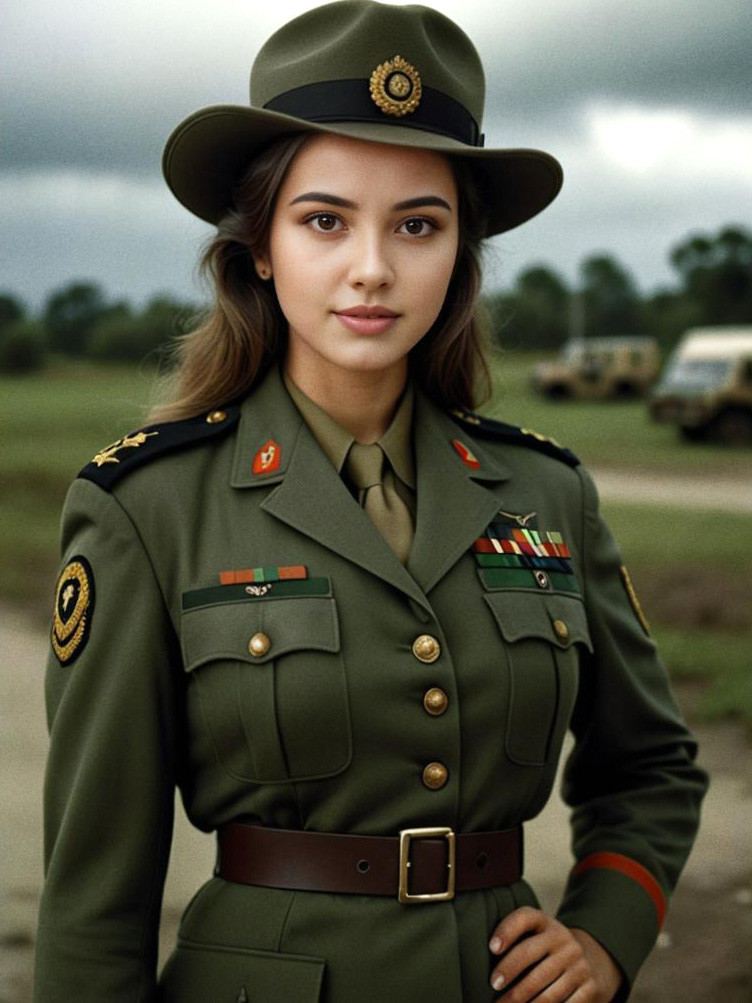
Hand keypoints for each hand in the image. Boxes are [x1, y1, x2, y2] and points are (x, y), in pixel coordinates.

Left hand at [487, 907, 622, 1000]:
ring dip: (523, 1001)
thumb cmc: (548, 950)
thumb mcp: (537, 935)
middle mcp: (563, 940)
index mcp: (546, 923)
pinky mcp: (590, 988)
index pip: (524, 918)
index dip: (507, 930)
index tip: (492, 948)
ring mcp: (578, 964)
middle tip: (493, 985)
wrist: (592, 962)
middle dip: (508, 971)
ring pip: (545, 986)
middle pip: (529, 954)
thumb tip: (488, 955)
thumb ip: (515, 938)